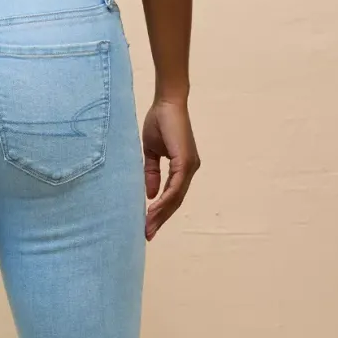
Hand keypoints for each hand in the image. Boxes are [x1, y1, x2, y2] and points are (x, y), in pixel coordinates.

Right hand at [141, 99, 199, 239]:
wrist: (166, 103)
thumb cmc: (159, 122)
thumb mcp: (151, 153)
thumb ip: (152, 173)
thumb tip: (149, 195)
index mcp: (182, 168)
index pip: (172, 196)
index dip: (161, 212)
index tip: (148, 226)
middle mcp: (189, 169)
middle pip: (175, 201)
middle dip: (161, 219)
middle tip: (148, 234)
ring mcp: (189, 166)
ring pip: (176, 197)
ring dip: (161, 214)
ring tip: (148, 227)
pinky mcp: (186, 161)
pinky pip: (175, 187)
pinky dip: (164, 200)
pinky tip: (153, 210)